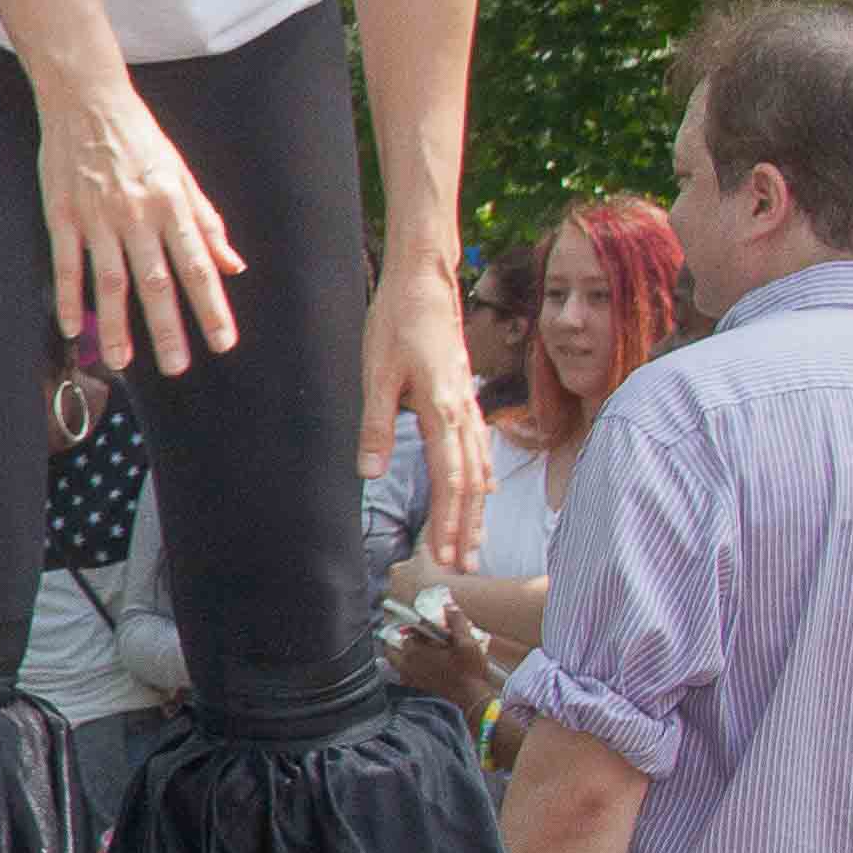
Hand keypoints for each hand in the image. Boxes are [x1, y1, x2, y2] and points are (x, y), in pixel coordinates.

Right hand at [38, 76, 243, 376]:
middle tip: (176, 367)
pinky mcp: (62, 214)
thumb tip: (232, 264)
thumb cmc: (139, 137)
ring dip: (115, 324)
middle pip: (155, 281)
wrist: (86, 99)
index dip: (211, 306)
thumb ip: (205, 222)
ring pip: (109, 280)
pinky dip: (69, 298)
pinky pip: (66, 264)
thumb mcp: (181, 174)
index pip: (197, 265)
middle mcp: (137, 214)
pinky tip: (72, 328)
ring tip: (121, 361)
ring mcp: (97, 216)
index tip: (223, 342)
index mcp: (171, 203)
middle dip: (168, 327)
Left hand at [359, 252, 490, 571]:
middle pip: (470, 483)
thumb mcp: (375, 375)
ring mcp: (468, 405)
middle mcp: (462, 412)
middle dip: (465, 528)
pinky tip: (482, 494)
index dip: (448, 522)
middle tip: (462, 568)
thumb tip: (370, 474)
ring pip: (479, 469)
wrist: (424, 283)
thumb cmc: (396, 323)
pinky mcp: (465, 397)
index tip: (445, 556)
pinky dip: (481, 479)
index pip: (449, 480)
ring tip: (472, 545)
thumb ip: (376, 426)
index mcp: (441, 411)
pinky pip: (480, 448)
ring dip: (475, 510)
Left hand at [383, 588, 504, 720]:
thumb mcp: (467, 643)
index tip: (424, 624)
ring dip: (396, 652)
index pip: (410, 630)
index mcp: (416, 649)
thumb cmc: (468, 670)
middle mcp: (407, 662)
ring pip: (393, 660)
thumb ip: (457, 622)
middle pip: (397, 644)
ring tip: (403, 647)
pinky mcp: (414, 686)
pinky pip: (399, 675)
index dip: (417, 625)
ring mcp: (409, 676)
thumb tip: (448, 606)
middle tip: (413, 634)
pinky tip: (404, 667)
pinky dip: (397, 669)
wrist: (470, 699)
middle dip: (403, 637)